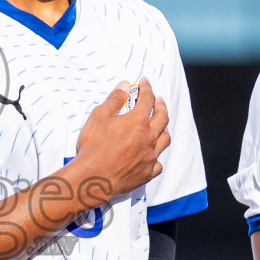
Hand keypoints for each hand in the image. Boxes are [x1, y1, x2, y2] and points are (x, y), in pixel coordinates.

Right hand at [72, 77, 169, 206]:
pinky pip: (158, 164)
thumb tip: (125, 85)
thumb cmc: (94, 146)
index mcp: (138, 121)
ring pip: (165, 140)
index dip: (147, 88)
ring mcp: (150, 156)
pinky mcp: (147, 173)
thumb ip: (114, 99)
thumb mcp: (99, 116)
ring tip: (161, 125)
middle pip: (162, 118)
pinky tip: (152, 156)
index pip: (147, 99)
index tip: (144, 82)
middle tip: (159, 101)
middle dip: (161, 106)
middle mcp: (149, 137)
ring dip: (164, 129)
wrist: (94, 177)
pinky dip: (156, 157)